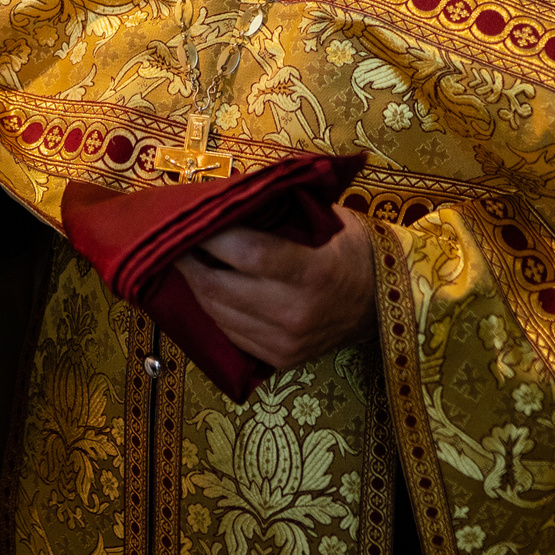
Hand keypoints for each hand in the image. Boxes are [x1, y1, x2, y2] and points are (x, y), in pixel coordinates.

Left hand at [176, 209, 376, 373]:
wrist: (382, 300)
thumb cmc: (349, 247)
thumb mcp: (323, 217)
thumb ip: (276, 208)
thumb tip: (223, 194)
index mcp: (314, 272)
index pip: (248, 253)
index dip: (211, 236)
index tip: (188, 219)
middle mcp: (298, 313)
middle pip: (220, 287)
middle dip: (188, 261)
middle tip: (172, 240)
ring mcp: (288, 342)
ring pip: (217, 314)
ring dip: (194, 286)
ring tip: (184, 260)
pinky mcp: (280, 359)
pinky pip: (229, 334)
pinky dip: (213, 309)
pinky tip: (207, 288)